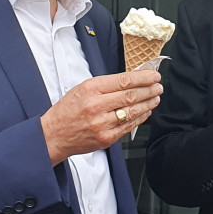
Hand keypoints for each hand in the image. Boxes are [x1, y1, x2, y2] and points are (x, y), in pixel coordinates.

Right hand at [41, 70, 162, 164]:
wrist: (53, 135)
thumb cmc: (67, 110)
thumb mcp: (82, 88)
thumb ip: (106, 84)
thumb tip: (131, 79)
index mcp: (90, 89)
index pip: (123, 81)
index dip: (143, 77)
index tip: (154, 75)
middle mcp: (96, 106)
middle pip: (131, 96)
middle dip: (149, 90)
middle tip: (159, 86)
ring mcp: (102, 124)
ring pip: (132, 111)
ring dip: (148, 104)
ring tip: (156, 98)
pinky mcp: (106, 138)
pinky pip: (128, 126)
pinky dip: (140, 118)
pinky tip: (146, 112)